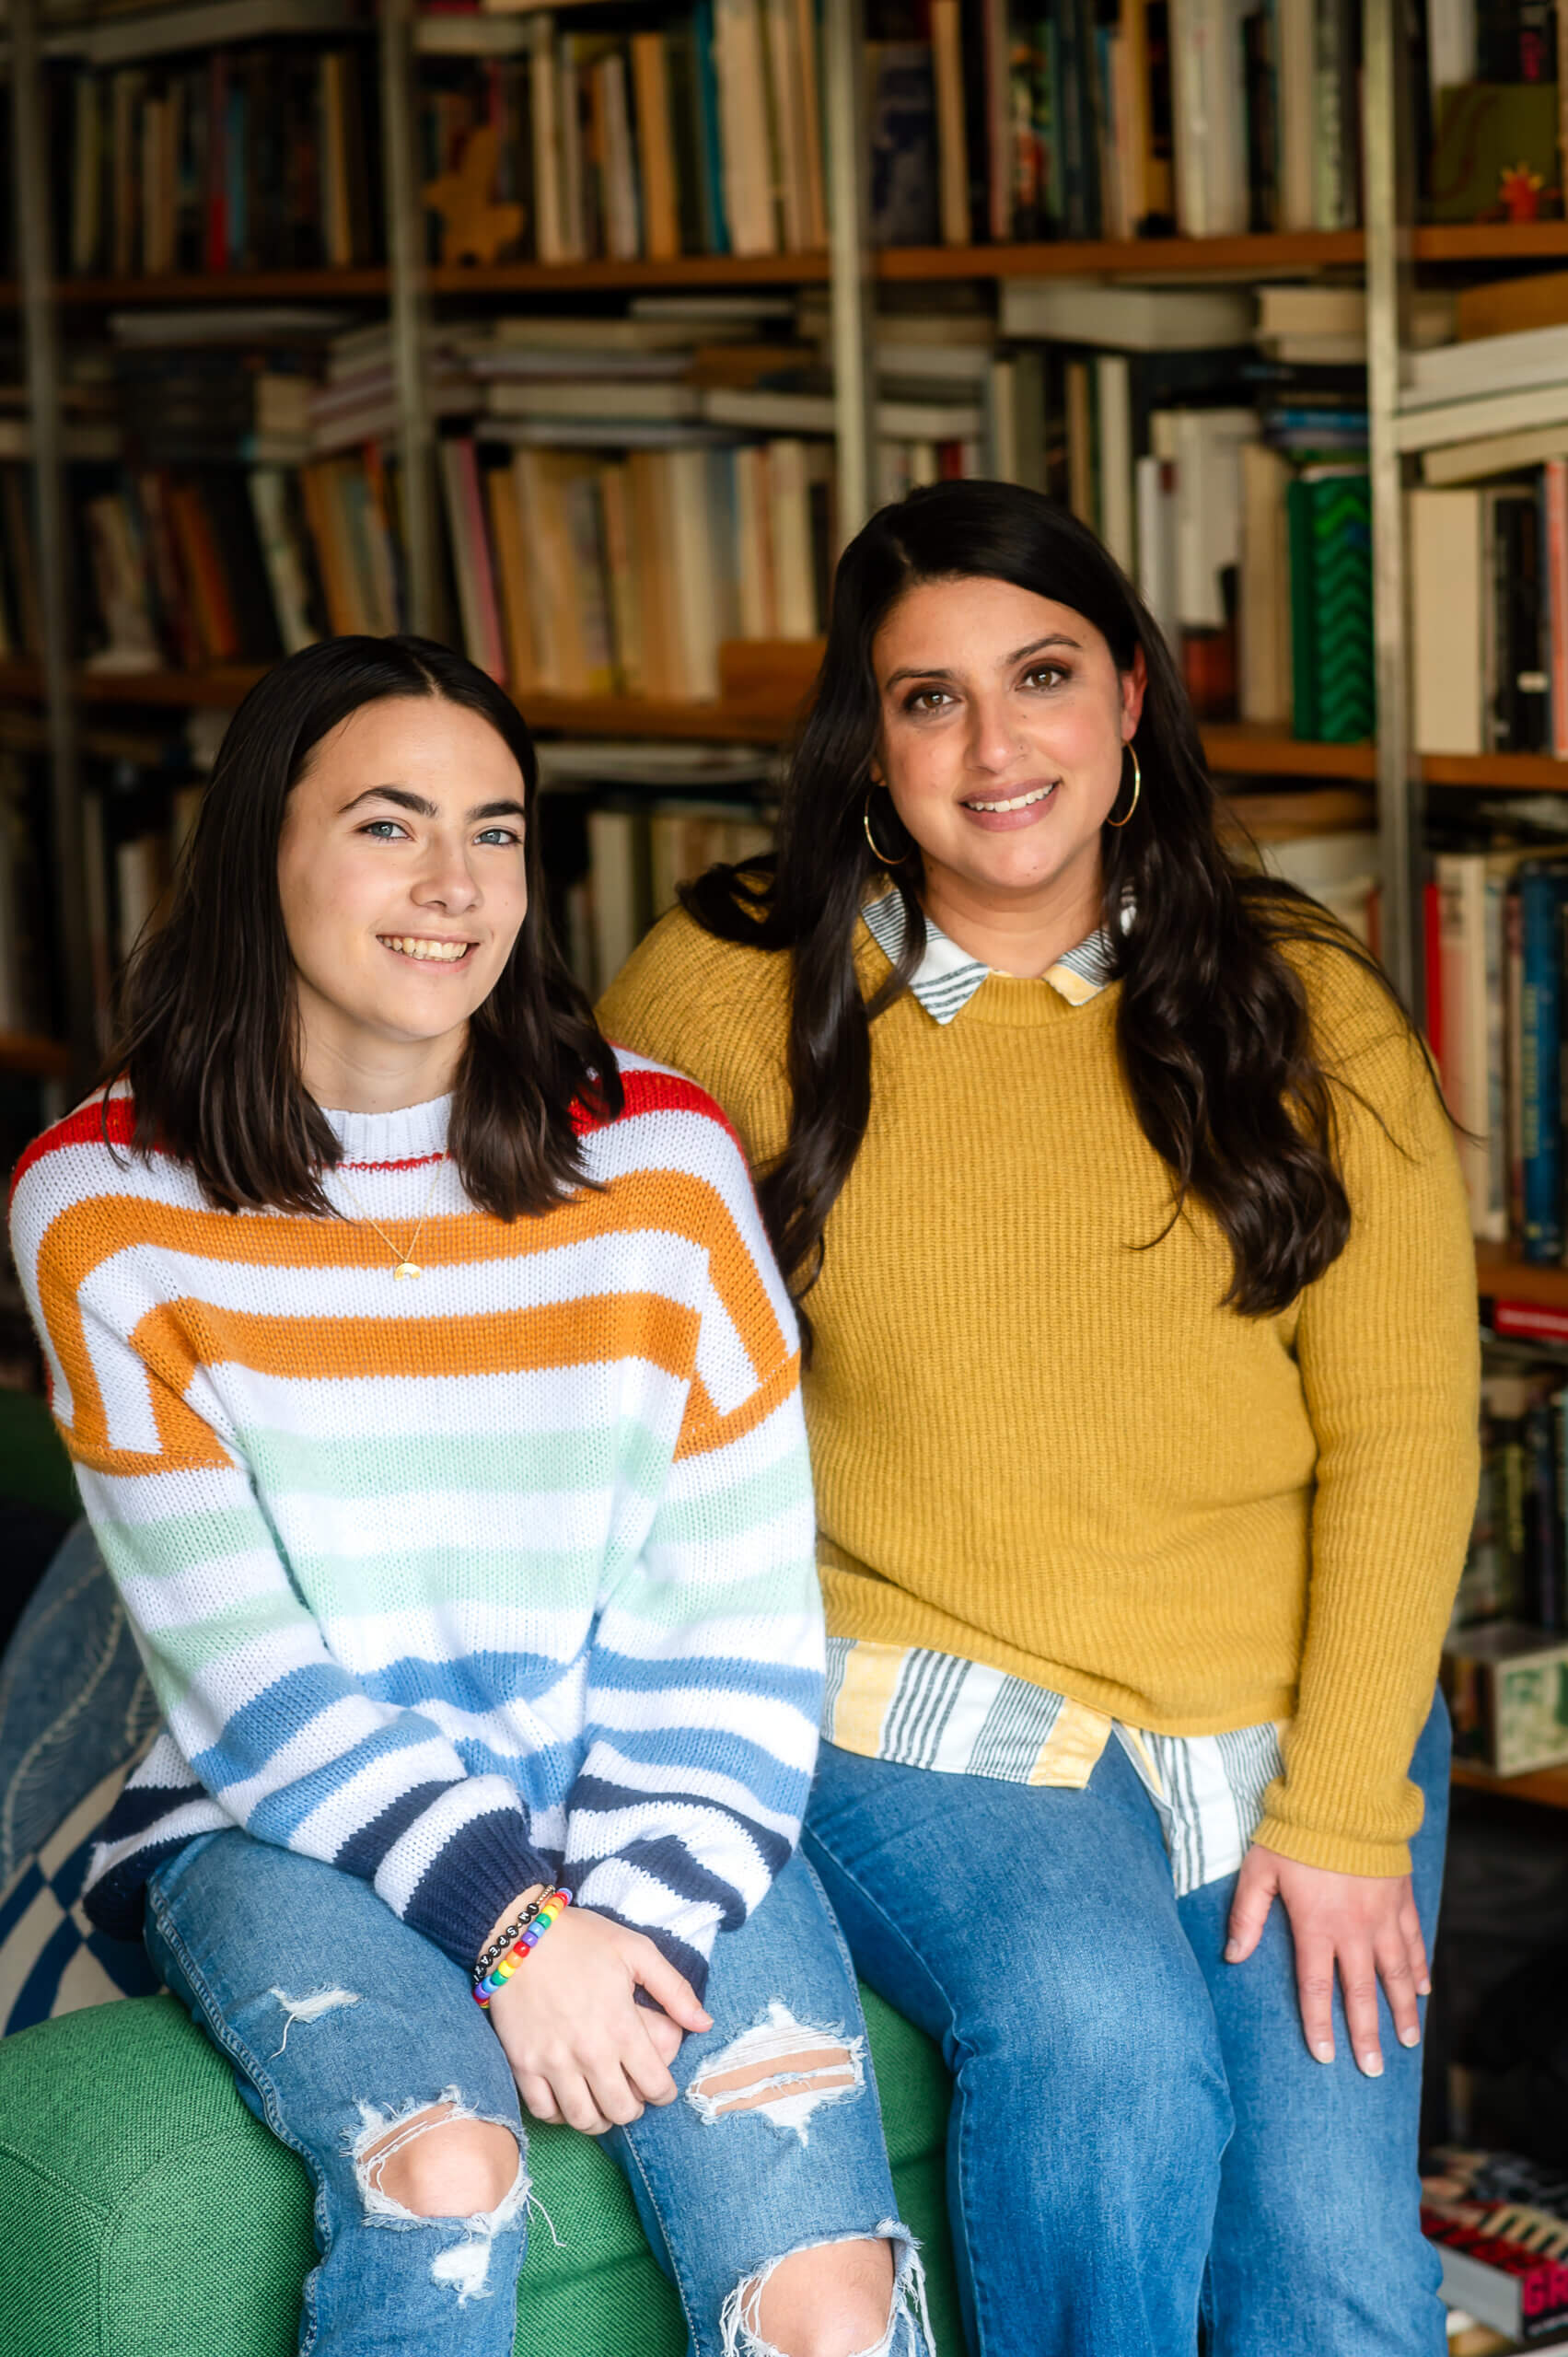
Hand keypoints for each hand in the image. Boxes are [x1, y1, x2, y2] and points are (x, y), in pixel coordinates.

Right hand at [486, 1902, 710, 2134]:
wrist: (518, 1934)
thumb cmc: (581, 1939)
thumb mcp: (637, 1951)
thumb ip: (674, 1990)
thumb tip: (705, 2024)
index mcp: (622, 2026)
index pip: (655, 2086)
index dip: (664, 2093)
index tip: (660, 2087)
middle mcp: (590, 2052)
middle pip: (621, 2112)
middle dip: (633, 2109)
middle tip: (631, 2095)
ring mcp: (553, 2062)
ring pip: (584, 2120)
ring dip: (599, 2120)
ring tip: (602, 2104)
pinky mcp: (523, 2065)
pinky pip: (544, 2112)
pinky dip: (560, 2115)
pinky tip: (569, 2099)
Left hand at [1224, 1841, 1429, 2076]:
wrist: (1345, 1797)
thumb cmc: (1296, 1833)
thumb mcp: (1259, 1870)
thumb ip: (1247, 1915)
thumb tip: (1233, 1957)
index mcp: (1317, 1927)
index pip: (1317, 1989)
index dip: (1320, 2025)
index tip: (1326, 2057)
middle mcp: (1355, 1930)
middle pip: (1362, 1993)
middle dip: (1367, 2035)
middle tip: (1372, 2069)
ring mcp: (1384, 1916)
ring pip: (1397, 1975)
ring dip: (1402, 2011)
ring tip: (1407, 2042)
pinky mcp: (1402, 1899)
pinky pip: (1415, 1942)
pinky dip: (1420, 1969)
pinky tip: (1423, 1990)